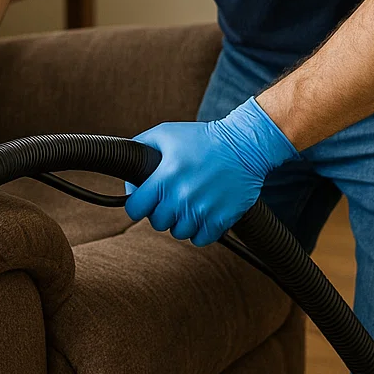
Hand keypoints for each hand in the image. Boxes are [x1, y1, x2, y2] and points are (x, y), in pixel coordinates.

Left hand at [124, 96, 298, 246]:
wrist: (244, 145)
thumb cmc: (203, 138)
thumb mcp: (166, 133)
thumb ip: (141, 147)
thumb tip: (128, 170)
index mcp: (165, 177)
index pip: (135, 209)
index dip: (136, 204)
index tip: (143, 200)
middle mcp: (182, 197)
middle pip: (156, 222)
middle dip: (159, 211)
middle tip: (169, 198)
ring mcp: (202, 210)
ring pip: (178, 233)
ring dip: (180, 221)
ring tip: (187, 204)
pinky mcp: (221, 220)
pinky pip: (200, 240)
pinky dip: (199, 230)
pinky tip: (202, 214)